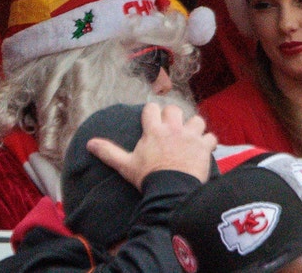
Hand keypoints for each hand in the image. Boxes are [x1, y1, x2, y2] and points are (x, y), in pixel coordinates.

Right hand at [86, 102, 216, 190]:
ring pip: (197, 120)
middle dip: (173, 116)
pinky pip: (211, 138)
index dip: (153, 113)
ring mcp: (190, 136)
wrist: (171, 191)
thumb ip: (109, 152)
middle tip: (172, 128)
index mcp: (153, 130)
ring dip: (194, 127)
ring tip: (191, 137)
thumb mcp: (126, 165)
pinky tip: (205, 149)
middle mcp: (173, 129)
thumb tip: (90, 143)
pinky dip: (209, 143)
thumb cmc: (148, 178)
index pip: (152, 109)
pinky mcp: (204, 147)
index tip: (153, 120)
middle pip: (174, 110)